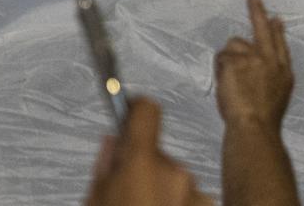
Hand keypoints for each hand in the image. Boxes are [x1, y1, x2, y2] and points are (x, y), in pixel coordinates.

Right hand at [85, 98, 213, 205]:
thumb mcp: (97, 195)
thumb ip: (106, 161)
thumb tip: (113, 142)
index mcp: (143, 161)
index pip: (146, 109)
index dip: (134, 107)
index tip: (128, 107)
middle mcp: (175, 172)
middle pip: (157, 150)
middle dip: (143, 164)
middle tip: (127, 188)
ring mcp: (195, 191)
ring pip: (173, 175)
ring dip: (160, 185)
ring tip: (144, 204)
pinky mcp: (206, 204)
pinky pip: (188, 194)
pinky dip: (176, 201)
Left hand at [215, 0, 292, 132]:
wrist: (255, 125)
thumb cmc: (263, 117)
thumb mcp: (276, 94)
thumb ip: (269, 75)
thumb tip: (259, 60)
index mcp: (284, 72)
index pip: (281, 44)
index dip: (278, 31)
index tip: (277, 18)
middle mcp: (270, 60)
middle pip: (263, 30)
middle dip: (258, 11)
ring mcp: (253, 58)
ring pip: (233, 45)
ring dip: (229, 58)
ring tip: (232, 81)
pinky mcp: (235, 60)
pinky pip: (221, 57)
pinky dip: (220, 68)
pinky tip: (226, 83)